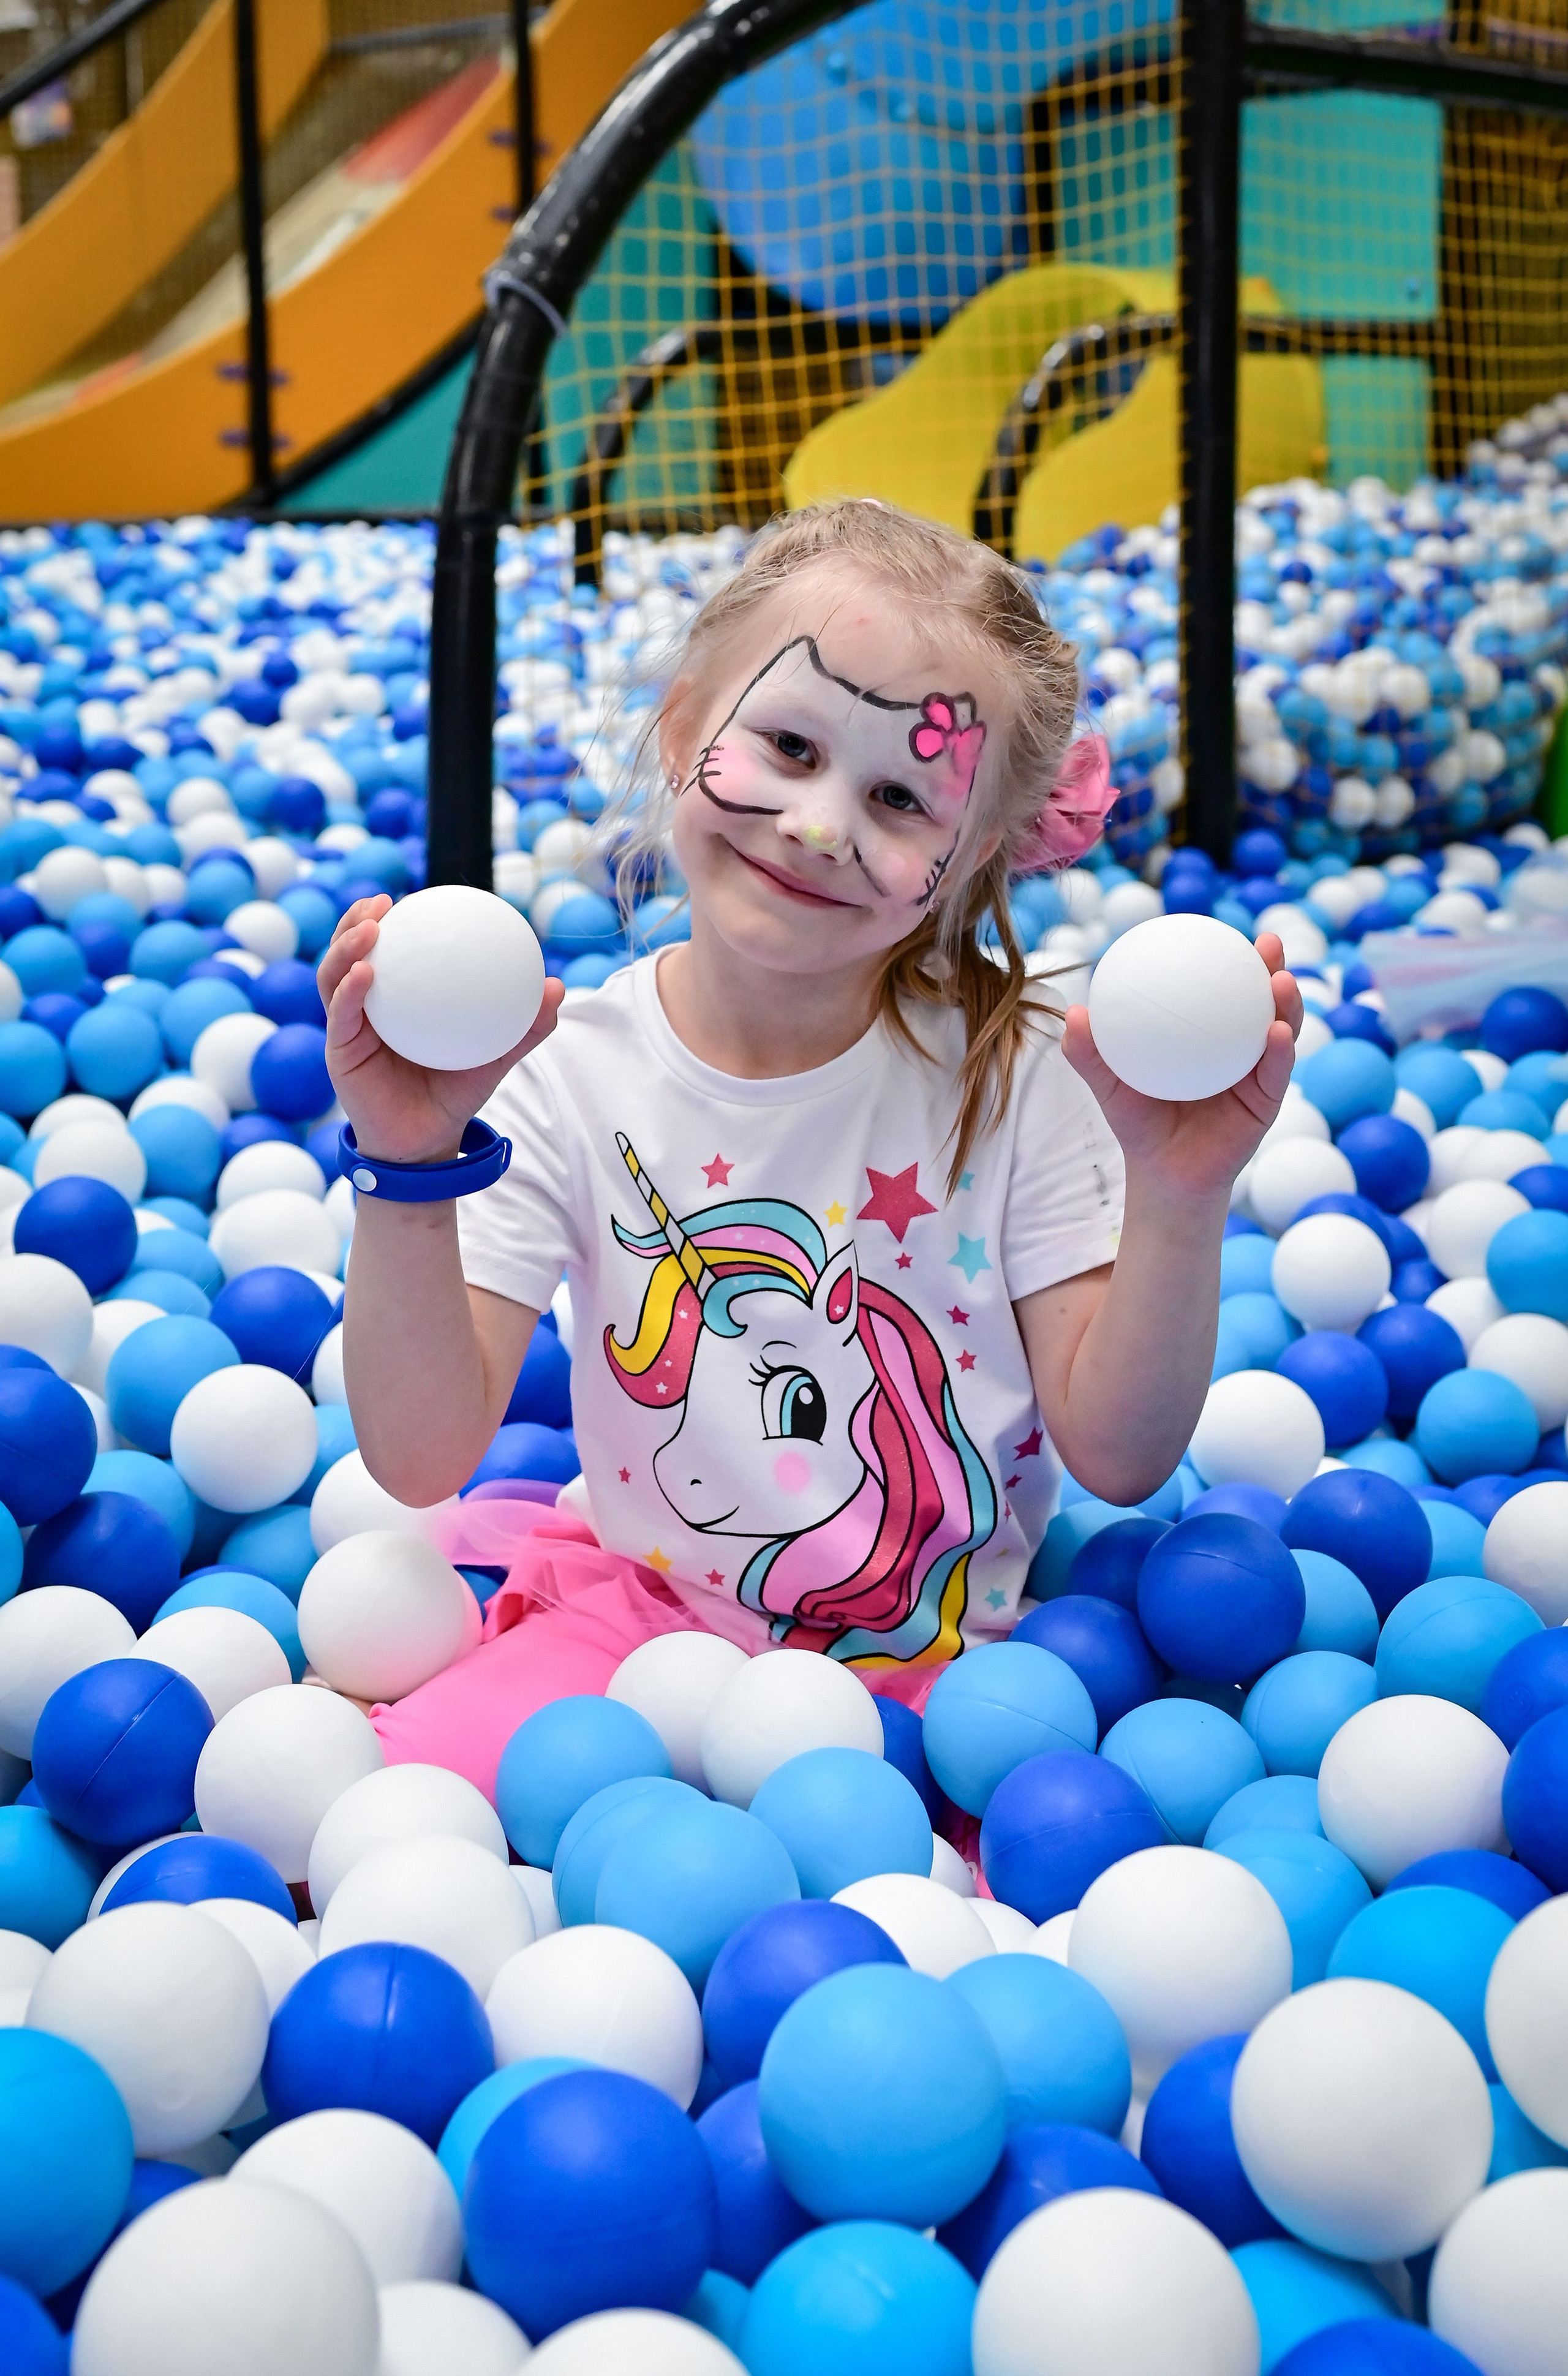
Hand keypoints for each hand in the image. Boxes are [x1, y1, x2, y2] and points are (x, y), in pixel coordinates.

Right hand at [318, 895, 565, 1163]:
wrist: (427, 1143)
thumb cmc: (454, 1094)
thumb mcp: (494, 1055)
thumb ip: (523, 1025)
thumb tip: (556, 987)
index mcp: (394, 1000)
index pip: (383, 951)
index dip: (384, 920)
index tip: (402, 897)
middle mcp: (363, 1008)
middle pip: (347, 953)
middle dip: (355, 921)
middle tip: (380, 902)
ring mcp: (347, 1029)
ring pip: (332, 976)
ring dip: (345, 946)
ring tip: (369, 928)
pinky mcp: (339, 1053)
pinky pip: (340, 1015)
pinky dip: (349, 991)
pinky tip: (365, 973)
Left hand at [1062, 931, 1302, 1202]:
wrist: (1162, 1175)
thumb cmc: (1139, 1124)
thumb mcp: (1111, 1084)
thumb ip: (1090, 1052)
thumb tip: (1073, 1012)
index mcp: (1209, 1036)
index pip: (1223, 989)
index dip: (1230, 960)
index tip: (1226, 930)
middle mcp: (1240, 1048)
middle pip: (1262, 1000)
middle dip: (1272, 967)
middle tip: (1268, 943)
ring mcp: (1258, 1073)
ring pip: (1282, 1029)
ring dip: (1287, 1002)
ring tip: (1280, 981)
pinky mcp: (1267, 1102)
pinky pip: (1277, 1072)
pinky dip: (1280, 1050)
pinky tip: (1277, 1033)